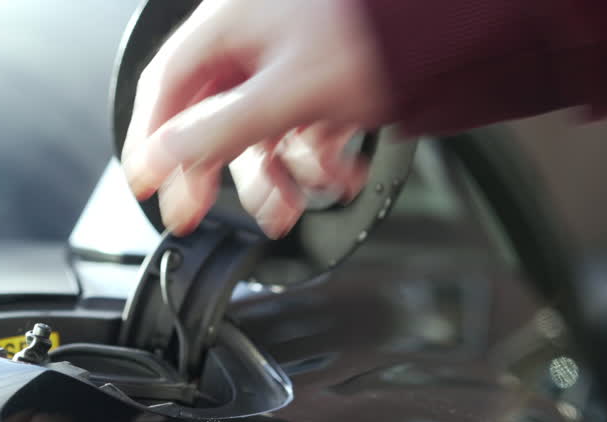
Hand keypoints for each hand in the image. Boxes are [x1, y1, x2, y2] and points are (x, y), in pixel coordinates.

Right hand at [121, 0, 391, 238]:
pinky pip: (306, 125)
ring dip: (277, 174)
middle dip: (220, 172)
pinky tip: (341, 174)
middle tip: (206, 215)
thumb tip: (162, 158)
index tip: (146, 188)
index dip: (152, 143)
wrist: (460, 21)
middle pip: (214, 117)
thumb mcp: (288, 93)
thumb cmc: (375, 33)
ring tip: (295, 204)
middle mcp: (255, 38)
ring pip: (263, 129)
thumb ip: (221, 128)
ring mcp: (293, 57)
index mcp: (229, 25)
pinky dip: (318, 157)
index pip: (167, 88)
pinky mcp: (330, 75)